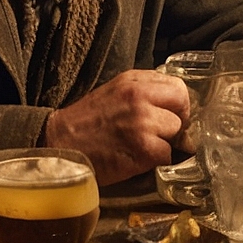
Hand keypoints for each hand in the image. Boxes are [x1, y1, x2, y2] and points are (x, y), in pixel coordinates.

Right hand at [44, 70, 186, 181]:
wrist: (60, 144)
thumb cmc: (88, 121)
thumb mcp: (116, 92)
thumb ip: (144, 92)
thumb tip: (175, 106)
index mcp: (134, 81)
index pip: (178, 87)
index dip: (178, 105)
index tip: (169, 116)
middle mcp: (140, 97)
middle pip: (182, 109)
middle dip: (174, 124)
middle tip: (158, 134)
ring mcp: (143, 122)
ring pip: (176, 133)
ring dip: (164, 144)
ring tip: (141, 146)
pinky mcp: (142, 149)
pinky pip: (166, 156)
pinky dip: (155, 161)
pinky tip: (136, 159)